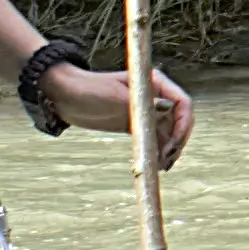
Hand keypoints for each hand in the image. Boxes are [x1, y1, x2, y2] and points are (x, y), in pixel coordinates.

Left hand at [66, 61, 193, 167]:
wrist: (66, 96)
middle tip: (168, 159)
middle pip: (179, 120)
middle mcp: (156, 96)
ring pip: (169, 132)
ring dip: (170, 149)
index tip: (173, 144)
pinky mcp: (137, 124)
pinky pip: (155, 139)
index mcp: (155, 82)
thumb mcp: (116, 97)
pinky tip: (157, 165)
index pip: (182, 103)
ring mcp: (147, 111)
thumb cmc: (90, 89)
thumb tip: (170, 108)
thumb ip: (144, 105)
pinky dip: (158, 151)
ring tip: (162, 166)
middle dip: (178, 140)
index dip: (183, 124)